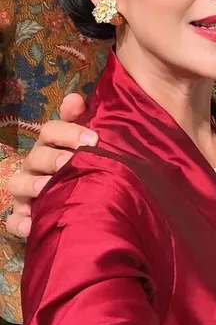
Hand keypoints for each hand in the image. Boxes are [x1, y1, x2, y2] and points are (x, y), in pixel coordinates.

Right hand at [6, 94, 93, 238]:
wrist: (83, 198)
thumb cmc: (83, 163)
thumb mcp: (86, 141)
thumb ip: (82, 118)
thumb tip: (73, 99)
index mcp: (51, 144)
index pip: (51, 130)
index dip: (69, 132)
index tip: (93, 140)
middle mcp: (35, 164)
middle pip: (37, 156)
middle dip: (53, 158)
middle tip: (70, 162)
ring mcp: (26, 190)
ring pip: (18, 183)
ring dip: (32, 185)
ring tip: (46, 188)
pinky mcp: (23, 215)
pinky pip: (14, 220)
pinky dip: (19, 223)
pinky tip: (31, 225)